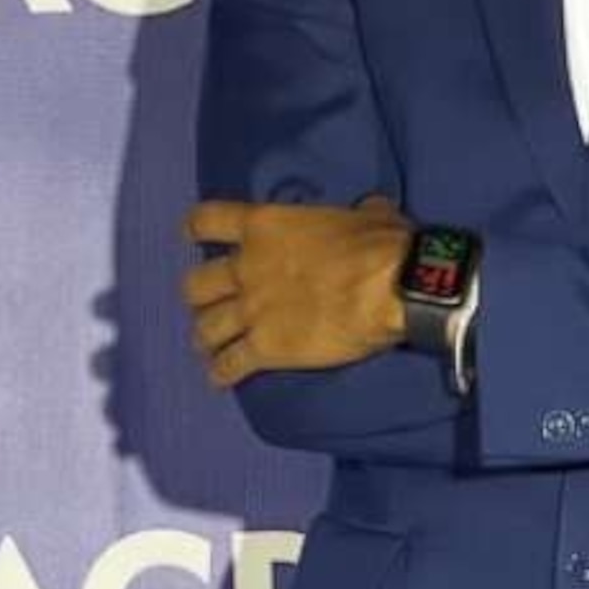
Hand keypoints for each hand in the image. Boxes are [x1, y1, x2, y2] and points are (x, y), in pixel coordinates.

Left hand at [181, 195, 410, 383]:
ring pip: (204, 329)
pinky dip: (221, 373)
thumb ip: (353, 214)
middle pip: (194, 286)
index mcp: (264, 226)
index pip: (206, 221)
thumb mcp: (366, 215)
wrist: (393, 288)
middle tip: (215, 303)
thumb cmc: (382, 244)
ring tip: (213, 346)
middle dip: (201, 297)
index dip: (196, 230)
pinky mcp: (265, 349)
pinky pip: (228, 366)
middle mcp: (246, 268)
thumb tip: (369, 211)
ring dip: (207, 338)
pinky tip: (221, 377)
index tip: (195, 236)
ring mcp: (251, 311)